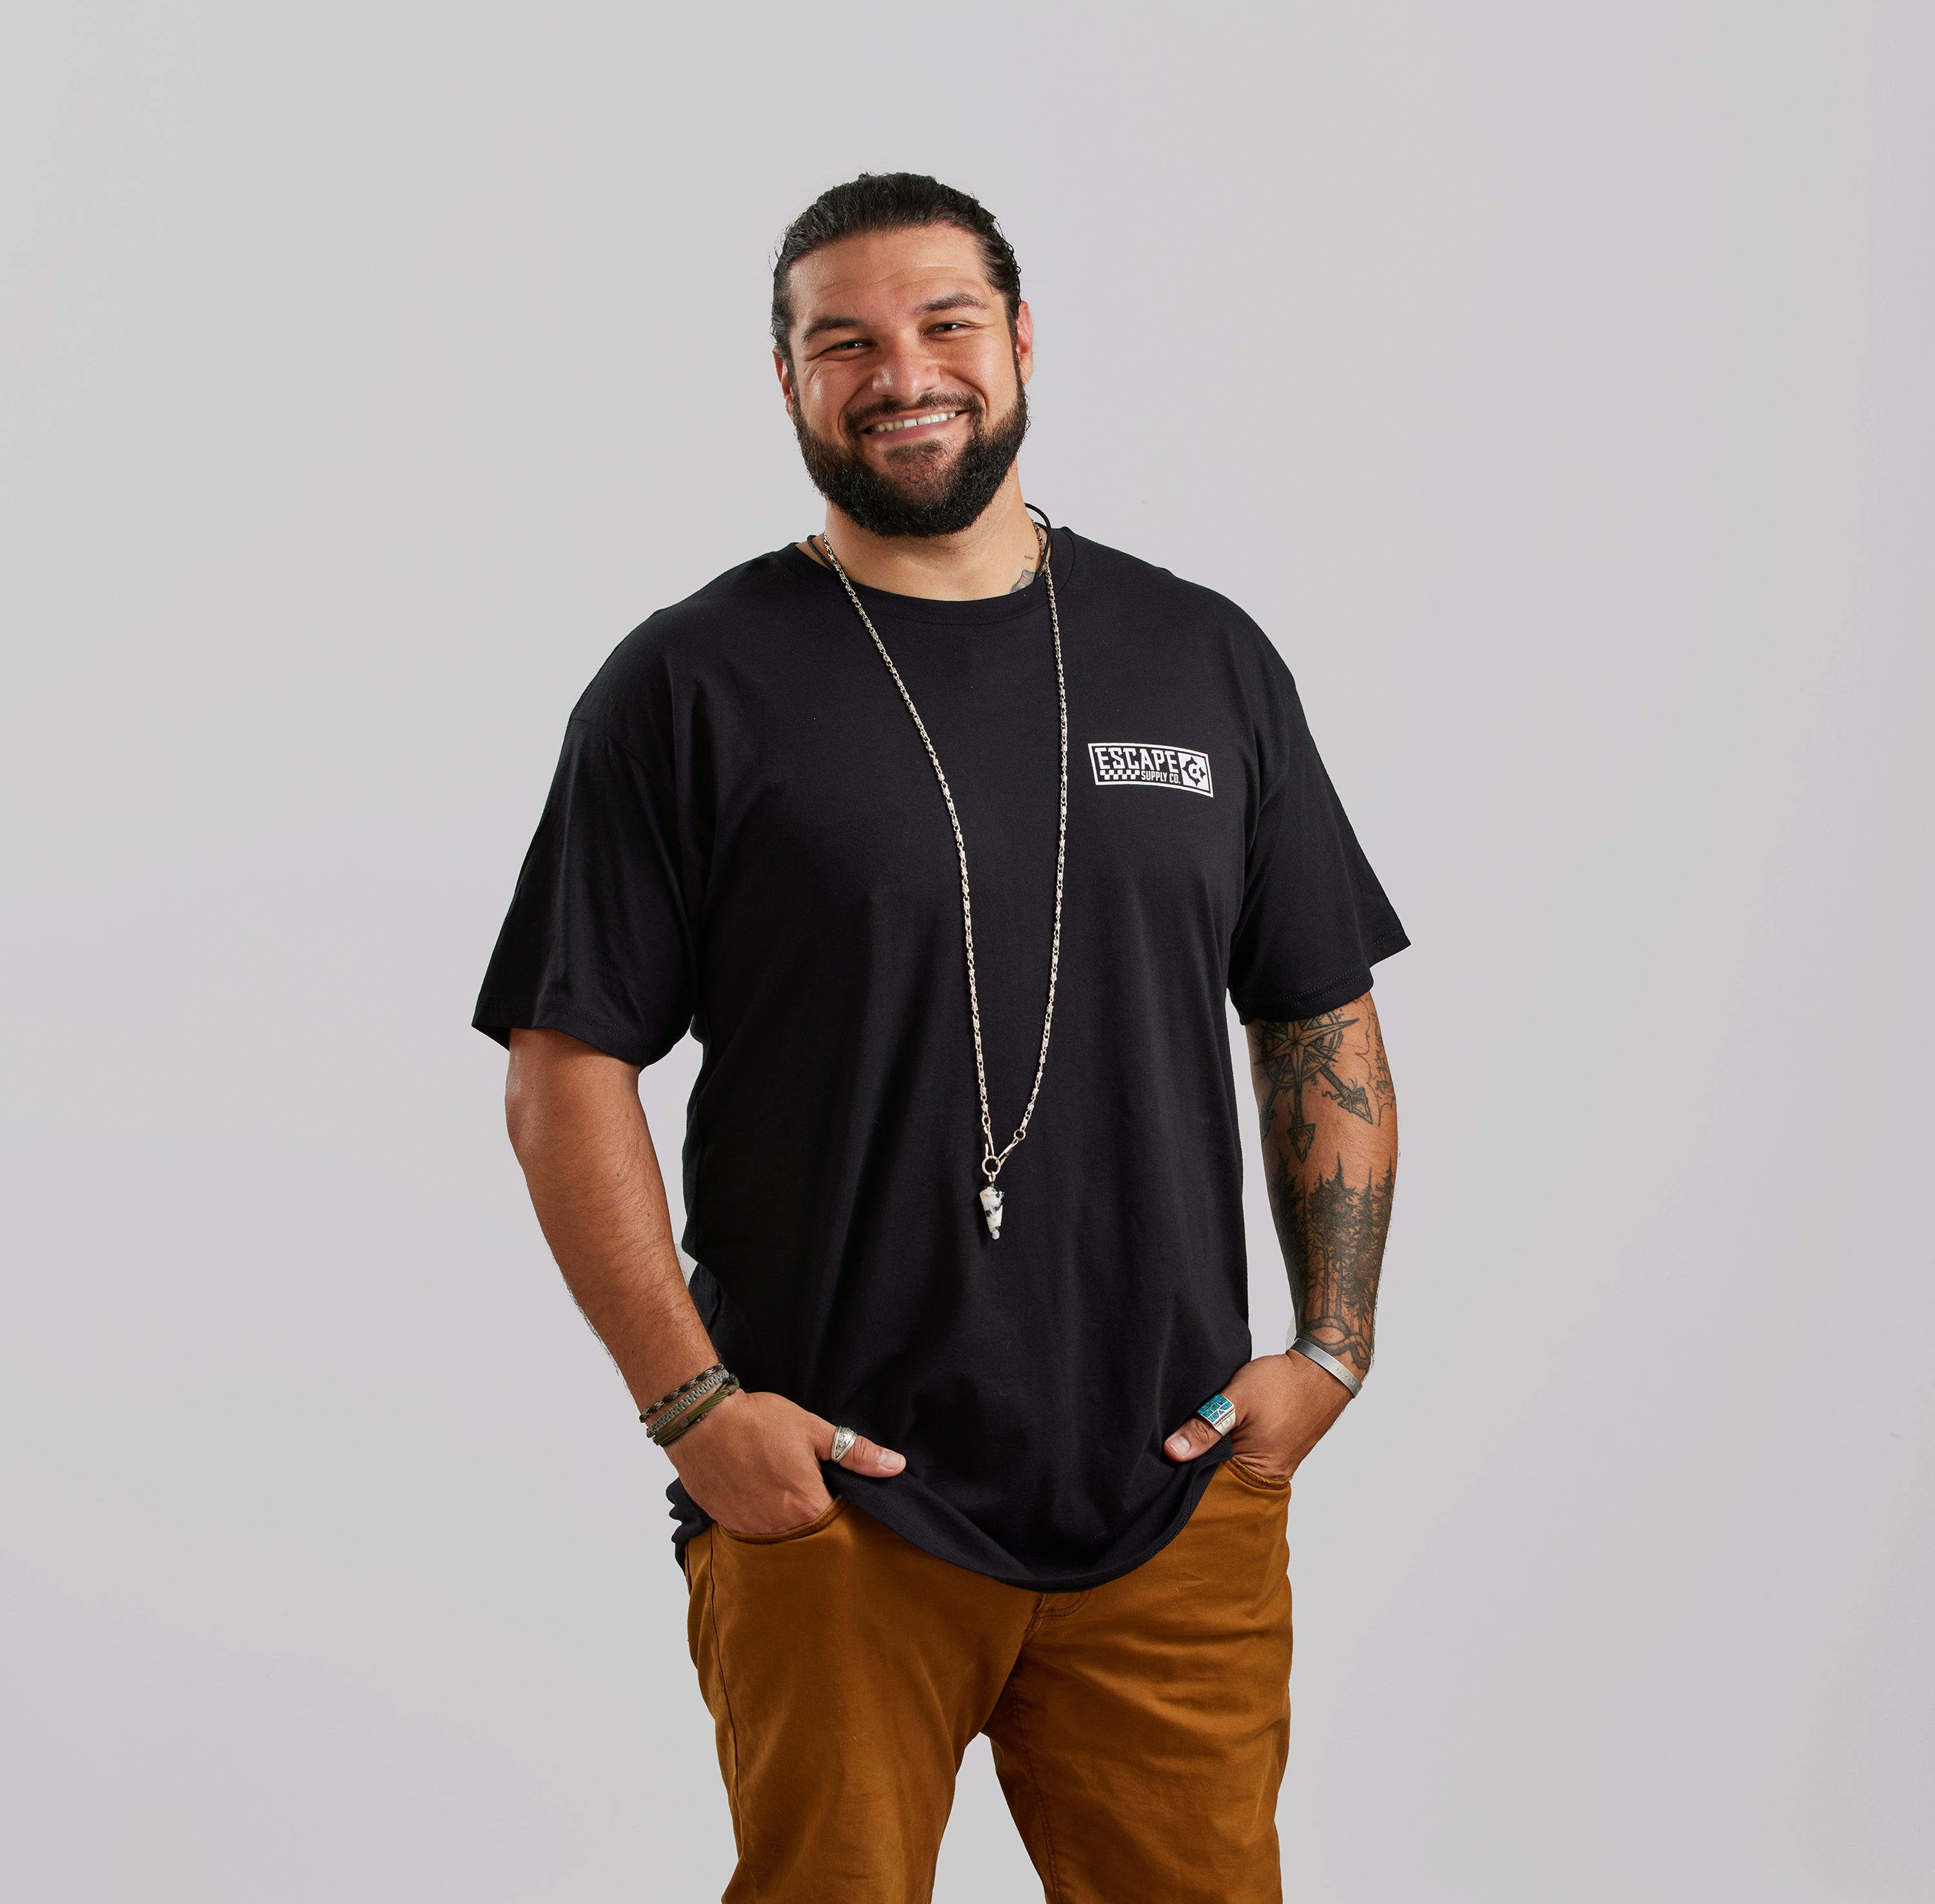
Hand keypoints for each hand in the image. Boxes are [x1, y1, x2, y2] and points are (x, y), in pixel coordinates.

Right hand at [665, 1387, 905, 1534]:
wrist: (702, 1421)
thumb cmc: (758, 1422)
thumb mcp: (814, 1430)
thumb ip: (856, 1453)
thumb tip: (896, 1466)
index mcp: (807, 1507)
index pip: (840, 1524)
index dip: (844, 1509)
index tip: (841, 1493)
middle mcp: (780, 1528)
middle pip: (811, 1534)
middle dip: (815, 1516)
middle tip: (810, 1487)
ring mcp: (751, 1529)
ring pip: (781, 1535)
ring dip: (787, 1519)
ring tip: (782, 1488)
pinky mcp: (728, 1524)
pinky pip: (754, 1531)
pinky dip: (761, 1518)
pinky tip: (759, 1493)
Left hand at [1163, 1351, 1351, 1483]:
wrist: (1320, 1369)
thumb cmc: (1283, 1383)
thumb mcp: (1238, 1399)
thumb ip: (1205, 1426)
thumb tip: (1172, 1452)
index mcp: (1260, 1472)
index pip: (1212, 1486)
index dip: (1187, 1474)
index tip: (1163, 1463)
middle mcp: (1269, 1476)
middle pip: (1221, 1479)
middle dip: (1198, 1465)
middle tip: (1171, 1448)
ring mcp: (1274, 1464)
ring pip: (1231, 1466)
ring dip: (1212, 1454)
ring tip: (1190, 1439)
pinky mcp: (1275, 1450)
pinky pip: (1243, 1456)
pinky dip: (1227, 1447)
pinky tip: (1214, 1434)